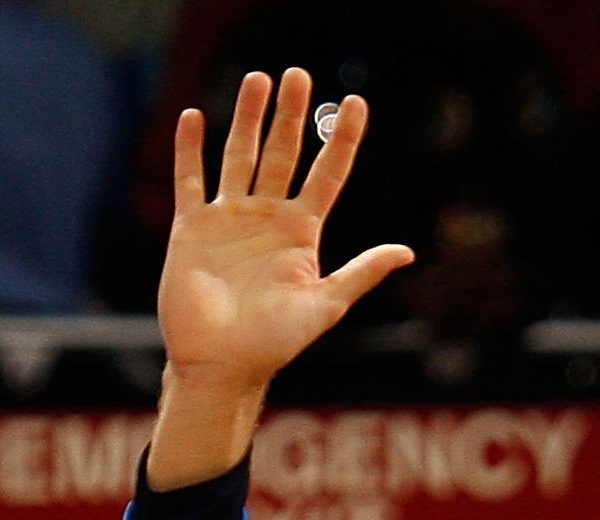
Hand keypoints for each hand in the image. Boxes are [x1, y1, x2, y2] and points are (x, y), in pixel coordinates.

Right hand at [149, 70, 413, 486]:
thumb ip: (361, 273)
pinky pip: (191, 179)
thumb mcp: (326, 305)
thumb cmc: (275, 343)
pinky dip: (191, 149)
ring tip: (258, 79)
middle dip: (292, 114)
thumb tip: (408, 251)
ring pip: (241, 155)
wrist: (221, 364)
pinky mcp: (192, 226)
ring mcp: (229, 218)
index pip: (328, 174)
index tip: (357, 104)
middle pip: (284, 153)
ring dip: (248, 118)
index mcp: (303, 232)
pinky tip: (196, 116)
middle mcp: (268, 217)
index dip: (342, 139)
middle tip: (298, 74)